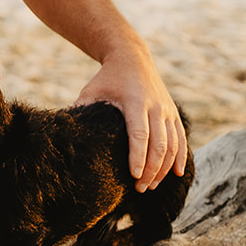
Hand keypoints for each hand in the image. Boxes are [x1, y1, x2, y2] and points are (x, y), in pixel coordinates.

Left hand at [75, 46, 186, 188]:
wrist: (132, 57)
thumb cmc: (107, 77)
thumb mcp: (91, 89)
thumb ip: (81, 109)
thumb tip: (65, 130)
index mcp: (135, 102)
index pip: (139, 134)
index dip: (138, 156)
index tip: (135, 176)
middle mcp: (155, 107)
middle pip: (159, 144)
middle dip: (152, 169)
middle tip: (140, 188)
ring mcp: (167, 110)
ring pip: (173, 145)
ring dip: (165, 168)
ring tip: (151, 186)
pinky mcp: (173, 113)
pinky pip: (181, 138)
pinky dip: (180, 157)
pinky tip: (176, 174)